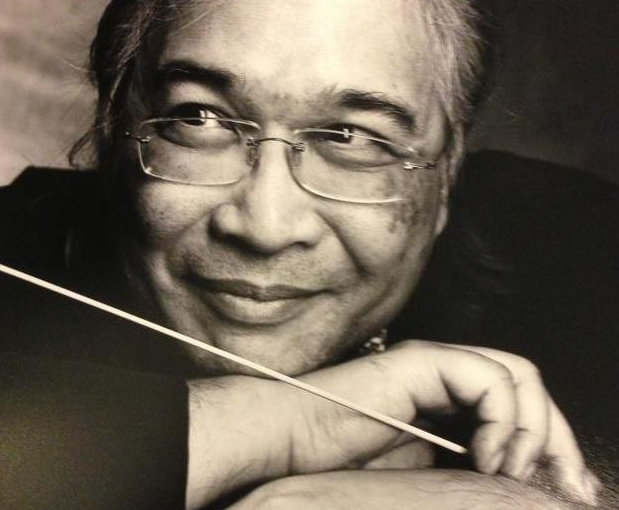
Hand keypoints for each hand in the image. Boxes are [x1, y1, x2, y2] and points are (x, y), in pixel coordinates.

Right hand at [187, 341, 598, 507]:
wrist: (288, 440)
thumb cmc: (342, 461)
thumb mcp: (425, 473)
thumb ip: (466, 466)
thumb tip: (517, 482)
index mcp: (447, 395)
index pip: (518, 400)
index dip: (550, 443)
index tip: (565, 491)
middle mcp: (445, 370)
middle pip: (526, 383)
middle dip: (556, 436)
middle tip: (565, 486)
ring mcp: (433, 362)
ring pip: (517, 374)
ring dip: (534, 428)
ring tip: (513, 471)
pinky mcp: (420, 362)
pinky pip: (490, 379)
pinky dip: (503, 419)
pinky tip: (487, 457)